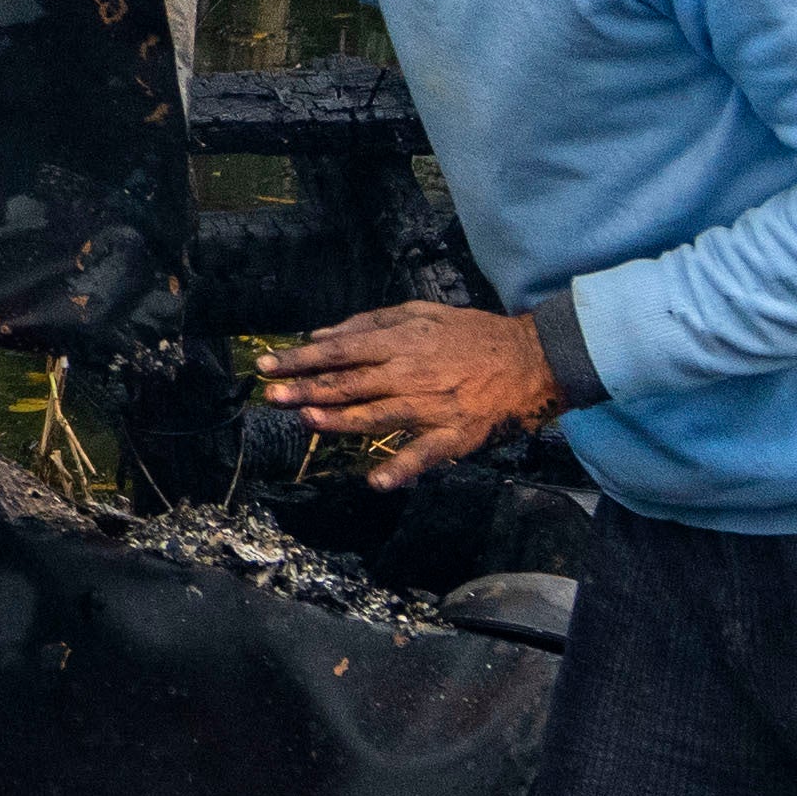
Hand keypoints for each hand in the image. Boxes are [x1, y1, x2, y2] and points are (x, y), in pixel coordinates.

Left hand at [261, 302, 558, 488]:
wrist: (529, 359)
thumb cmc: (470, 335)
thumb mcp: (421, 314)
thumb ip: (370, 323)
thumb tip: (322, 335)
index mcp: (400, 342)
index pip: (339, 351)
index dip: (301, 359)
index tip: (267, 366)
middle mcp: (409, 373)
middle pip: (349, 383)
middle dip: (306, 389)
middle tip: (271, 395)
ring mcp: (430, 407)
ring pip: (376, 415)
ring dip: (340, 419)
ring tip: (307, 420)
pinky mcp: (452, 436)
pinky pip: (423, 455)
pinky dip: (401, 469)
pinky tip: (377, 481)